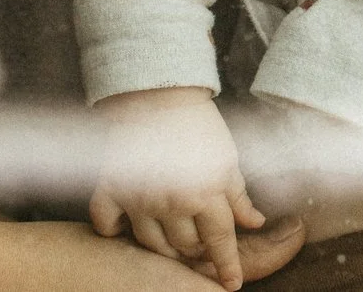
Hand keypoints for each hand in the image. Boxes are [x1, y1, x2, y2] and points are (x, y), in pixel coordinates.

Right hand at [91, 88, 267, 289]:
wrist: (156, 90)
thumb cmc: (197, 122)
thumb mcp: (227, 157)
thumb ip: (238, 195)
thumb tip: (255, 222)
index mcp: (206, 193)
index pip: (220, 241)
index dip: (227, 265)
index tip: (231, 284)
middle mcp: (173, 202)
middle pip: (186, 246)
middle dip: (197, 249)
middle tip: (199, 242)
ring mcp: (139, 198)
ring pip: (152, 243)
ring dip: (163, 245)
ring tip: (170, 236)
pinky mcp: (111, 187)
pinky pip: (107, 223)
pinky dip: (114, 230)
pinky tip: (122, 228)